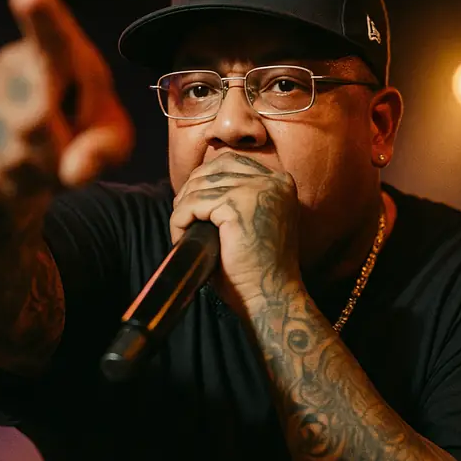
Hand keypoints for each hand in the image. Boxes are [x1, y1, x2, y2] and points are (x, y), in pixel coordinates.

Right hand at [0, 0, 132, 198]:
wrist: (16, 166)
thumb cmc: (81, 138)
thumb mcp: (110, 143)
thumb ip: (104, 151)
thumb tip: (75, 172)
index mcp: (61, 58)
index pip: (52, 39)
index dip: (41, 17)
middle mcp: (14, 69)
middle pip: (36, 121)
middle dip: (56, 149)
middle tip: (66, 147)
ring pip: (16, 155)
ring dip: (40, 170)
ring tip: (44, 159)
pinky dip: (19, 186)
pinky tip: (19, 172)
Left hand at [170, 152, 302, 316]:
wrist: (272, 297)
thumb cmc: (259, 269)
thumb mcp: (253, 222)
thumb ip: (234, 198)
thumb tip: (194, 184)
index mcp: (280, 182)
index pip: (230, 163)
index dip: (205, 182)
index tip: (193, 206)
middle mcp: (274, 180)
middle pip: (214, 168)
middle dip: (191, 191)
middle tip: (183, 219)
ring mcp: (257, 190)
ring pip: (200, 186)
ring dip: (183, 208)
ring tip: (182, 232)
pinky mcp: (237, 205)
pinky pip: (193, 204)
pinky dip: (179, 220)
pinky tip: (181, 237)